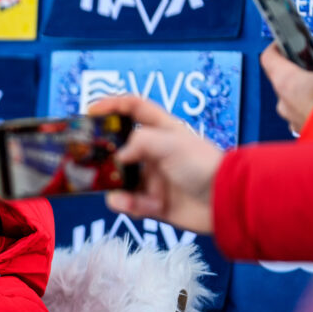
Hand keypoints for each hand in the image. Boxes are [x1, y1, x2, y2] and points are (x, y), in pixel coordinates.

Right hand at [89, 95, 223, 233]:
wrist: (224, 202)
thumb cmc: (203, 165)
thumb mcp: (170, 144)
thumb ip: (139, 142)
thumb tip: (118, 156)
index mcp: (162, 130)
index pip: (134, 108)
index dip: (112, 105)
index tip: (91, 112)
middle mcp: (155, 152)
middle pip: (120, 148)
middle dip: (104, 156)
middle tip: (88, 162)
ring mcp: (153, 178)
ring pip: (120, 180)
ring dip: (116, 188)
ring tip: (121, 197)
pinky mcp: (153, 202)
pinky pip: (130, 203)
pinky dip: (128, 205)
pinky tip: (135, 207)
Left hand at [260, 43, 312, 132]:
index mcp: (286, 82)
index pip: (269, 58)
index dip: (277, 46)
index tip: (282, 41)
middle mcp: (284, 103)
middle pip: (287, 79)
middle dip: (303, 70)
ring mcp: (294, 120)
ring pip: (299, 98)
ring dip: (312, 90)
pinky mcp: (307, 132)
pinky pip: (309, 113)